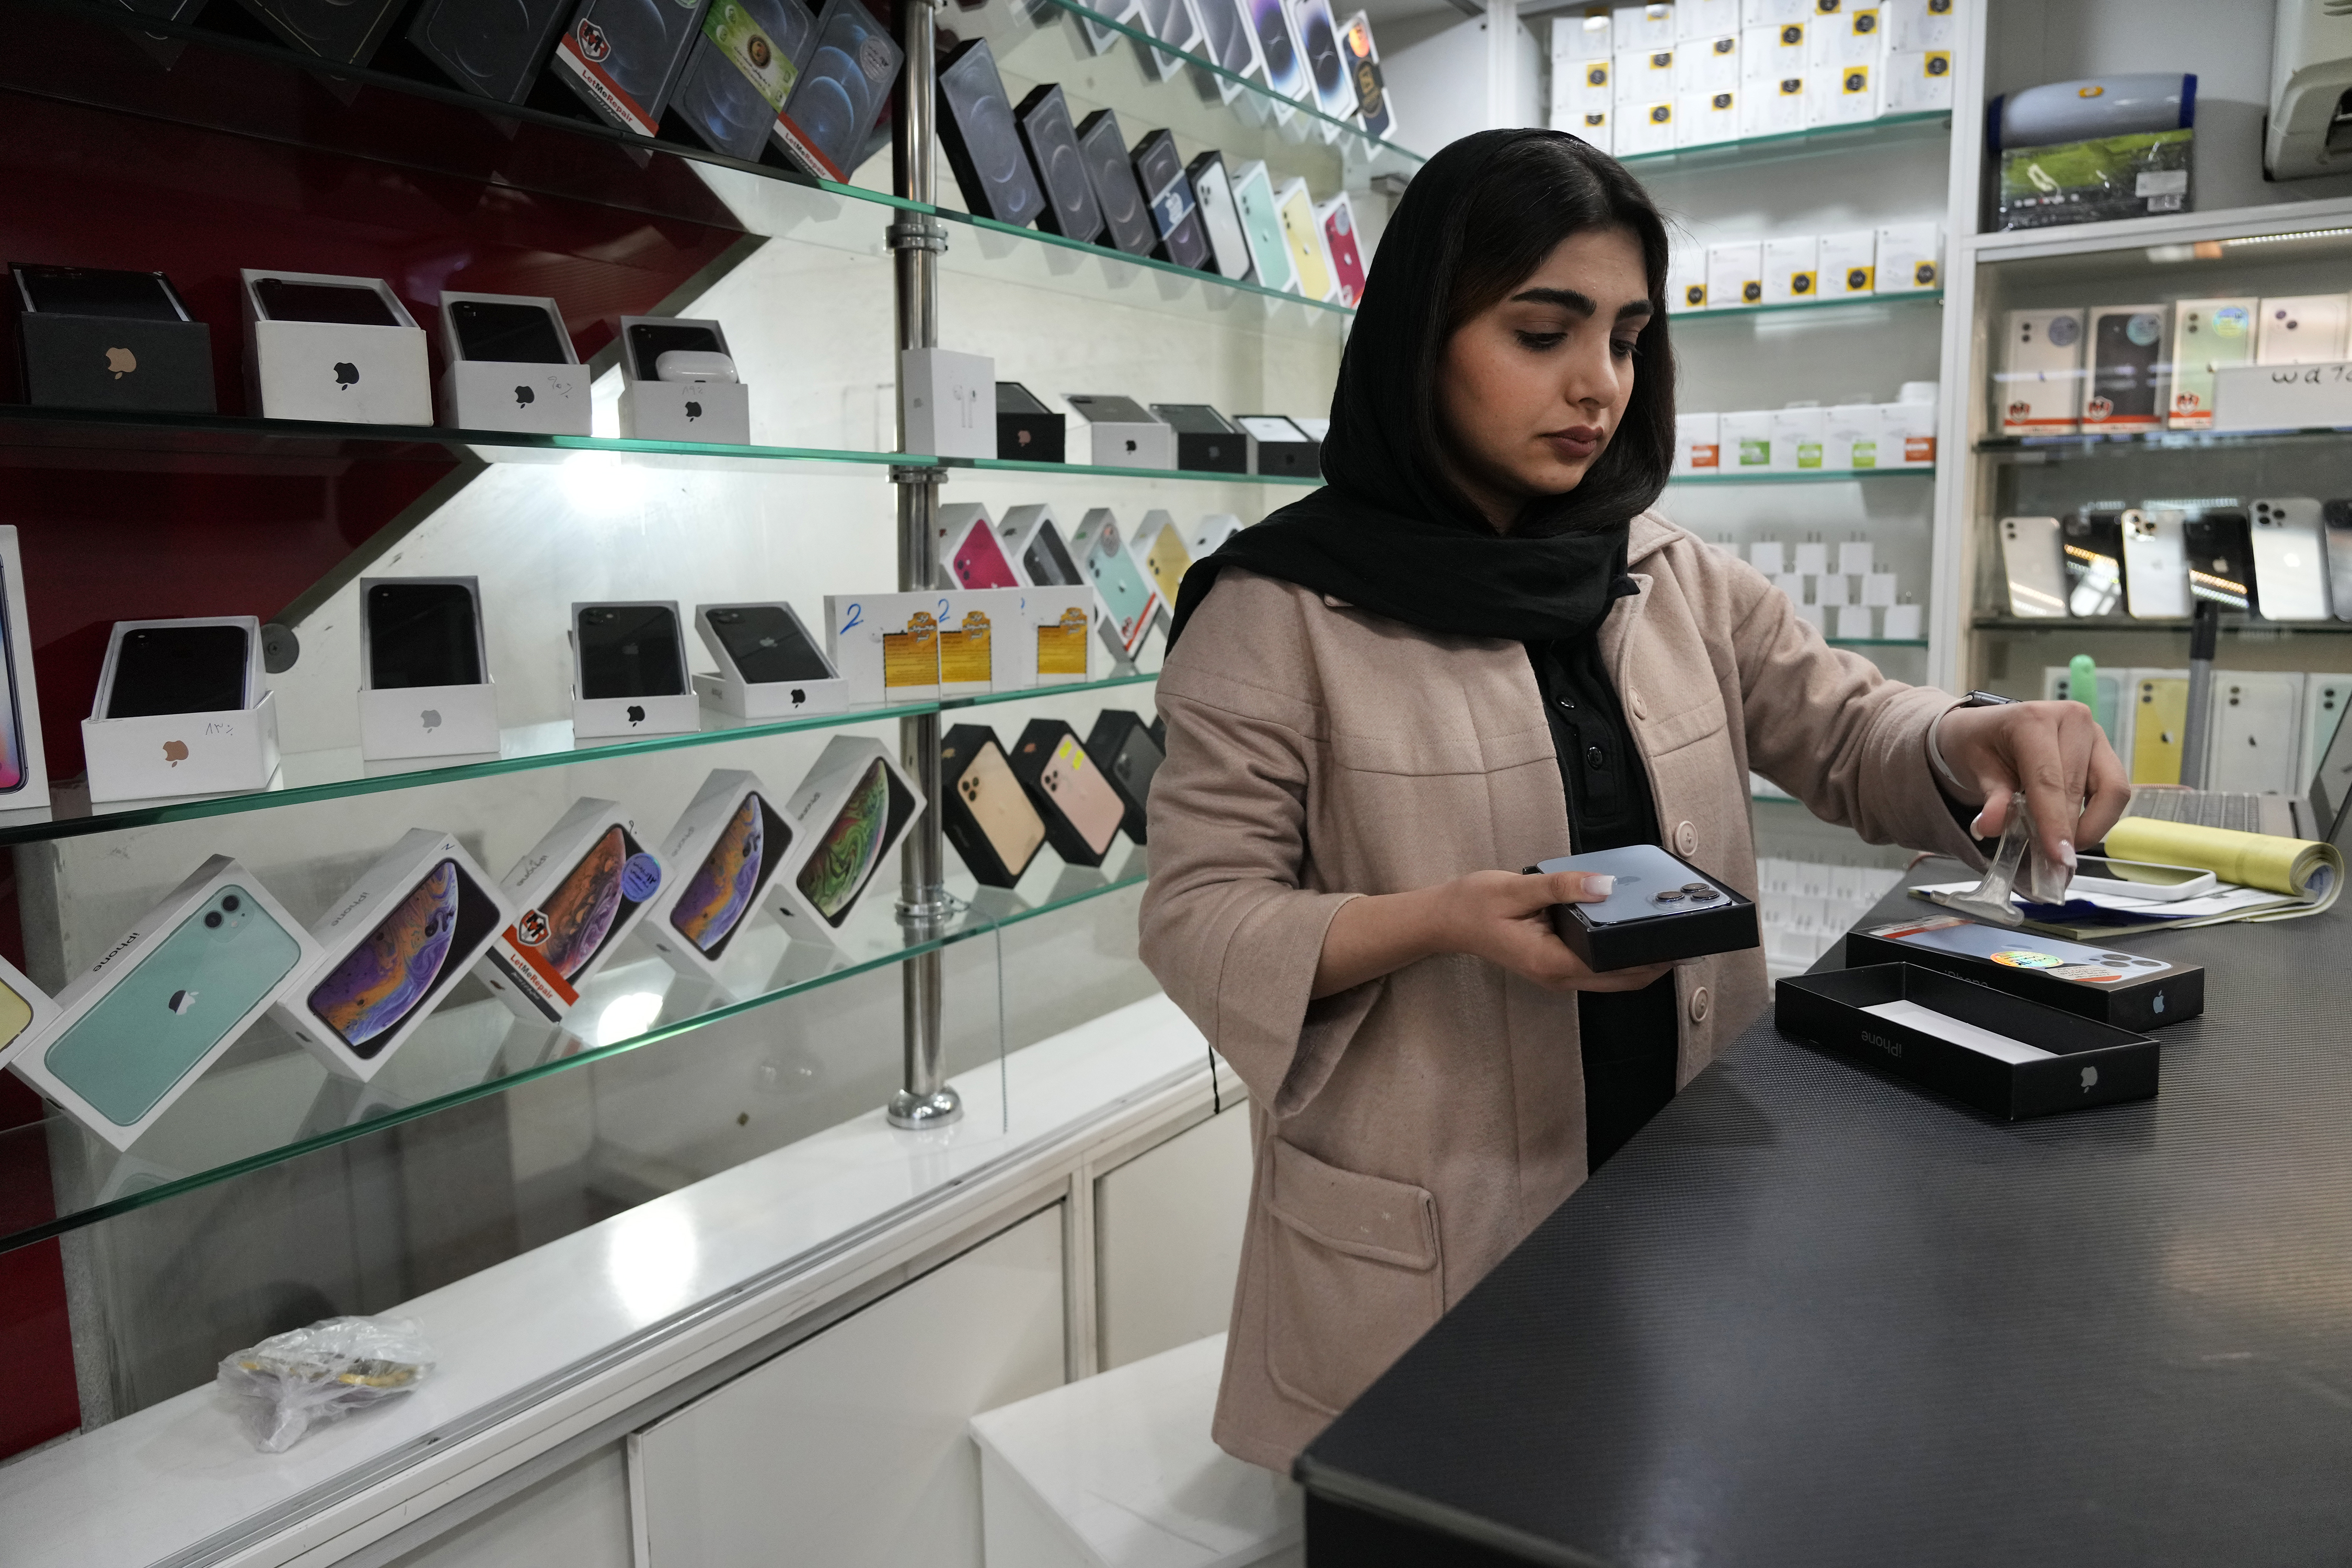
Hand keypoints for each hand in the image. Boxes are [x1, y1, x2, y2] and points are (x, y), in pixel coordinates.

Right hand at [1437, 870, 1676, 993]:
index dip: (1650, 957)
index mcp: (1551, 961)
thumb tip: (1604, 884)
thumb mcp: (1517, 889)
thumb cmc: (1474, 906)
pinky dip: (1619, 956)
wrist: (1445, 920)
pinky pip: (1597, 968)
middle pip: (1622, 981)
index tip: (1677, 939)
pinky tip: (1627, 931)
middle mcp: (1557, 976)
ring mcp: (1556, 975)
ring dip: (1639, 961)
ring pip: (1612, 978)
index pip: (1614, 968)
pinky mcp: (1555, 965)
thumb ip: (1563, 887)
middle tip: (1684, 936)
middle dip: (1655, 963)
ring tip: (1662, 932)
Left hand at [1933, 699, 2130, 868]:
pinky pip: (2114, 790)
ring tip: (2062, 845)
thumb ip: (1989, 800)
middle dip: (2068, 830)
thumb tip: (1990, 826)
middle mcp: (2072, 719)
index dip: (2054, 822)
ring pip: (2110, 790)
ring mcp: (2094, 733)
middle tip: (2054, 863)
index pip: (2048, 780)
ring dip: (2090, 825)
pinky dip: (2097, 815)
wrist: (1987, 730)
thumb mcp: (1974, 770)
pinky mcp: (2105, 750)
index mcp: (2033, 719)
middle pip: (2078, 788)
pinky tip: (2073, 829)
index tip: (2058, 857)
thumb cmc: (1980, 746)